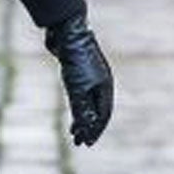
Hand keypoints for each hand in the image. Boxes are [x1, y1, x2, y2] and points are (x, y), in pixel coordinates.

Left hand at [45, 13, 112, 146]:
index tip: (87, 143)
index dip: (96, 130)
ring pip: (87, 102)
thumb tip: (86, 128)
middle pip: (97, 110)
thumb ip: (82, 108)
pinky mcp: (78, 71)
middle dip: (89, 127)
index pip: (104, 114)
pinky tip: (72, 110)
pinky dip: (75, 104)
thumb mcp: (77, 87)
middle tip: (80, 142)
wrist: (67, 30)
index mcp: (105, 86)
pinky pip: (79, 92)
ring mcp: (90, 76)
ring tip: (73, 132)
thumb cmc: (75, 59)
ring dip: (81, 118)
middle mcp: (100, 82)